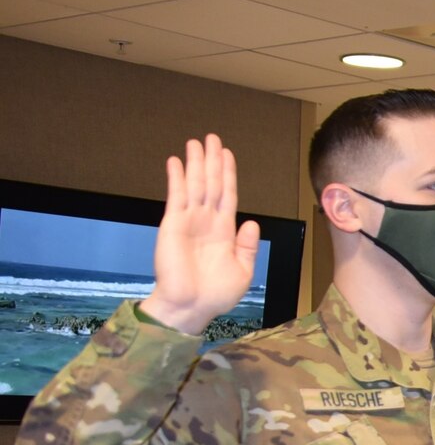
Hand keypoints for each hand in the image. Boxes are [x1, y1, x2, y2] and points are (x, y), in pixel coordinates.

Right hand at [139, 135, 260, 336]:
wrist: (192, 306)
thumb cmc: (216, 294)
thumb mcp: (243, 271)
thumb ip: (247, 246)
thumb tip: (251, 222)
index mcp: (224, 231)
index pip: (228, 195)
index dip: (229, 174)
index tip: (228, 154)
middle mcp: (207, 221)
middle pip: (212, 184)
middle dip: (213, 161)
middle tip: (212, 137)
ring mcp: (189, 221)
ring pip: (195, 185)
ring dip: (196, 163)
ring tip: (196, 142)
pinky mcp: (173, 224)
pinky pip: (176, 196)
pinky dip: (176, 178)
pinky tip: (176, 161)